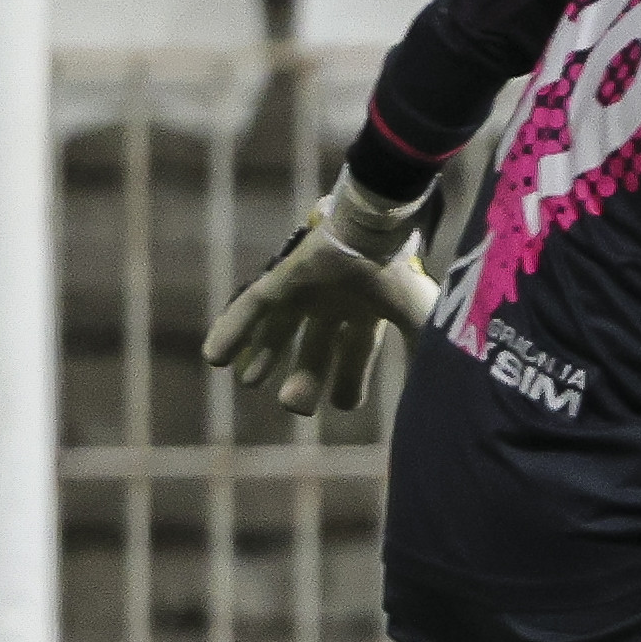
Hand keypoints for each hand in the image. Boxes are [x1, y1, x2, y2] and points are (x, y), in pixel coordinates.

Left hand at [202, 175, 440, 416]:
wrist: (372, 235)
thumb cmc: (395, 276)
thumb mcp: (414, 319)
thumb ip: (419, 351)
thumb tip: (426, 389)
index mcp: (366, 311)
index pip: (356, 350)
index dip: (350, 377)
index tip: (344, 405)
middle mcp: (334, 302)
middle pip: (316, 345)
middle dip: (305, 376)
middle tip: (294, 406)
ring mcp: (304, 291)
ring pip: (280, 328)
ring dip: (265, 355)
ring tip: (250, 383)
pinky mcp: (279, 280)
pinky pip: (250, 308)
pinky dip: (231, 332)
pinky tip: (215, 359)